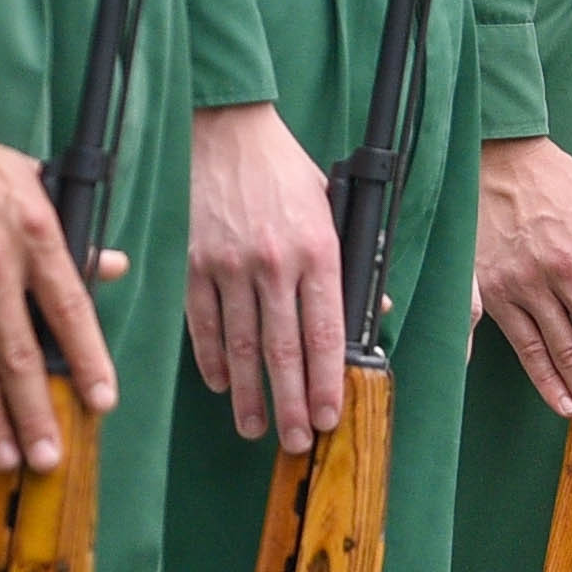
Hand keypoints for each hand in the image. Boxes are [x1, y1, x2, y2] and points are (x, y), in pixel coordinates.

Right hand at [0, 135, 117, 471]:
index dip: (88, 361)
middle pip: (20, 354)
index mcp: (36, 234)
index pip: (71, 311)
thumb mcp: (35, 185)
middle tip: (49, 458)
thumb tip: (112, 267)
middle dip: (36, 414)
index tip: (101, 402)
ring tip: (8, 458)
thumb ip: (72, 235)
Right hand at [185, 102, 341, 442]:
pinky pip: (204, 324)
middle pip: (284, 350)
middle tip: (299, 441)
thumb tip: (376, 310)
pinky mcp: (194, 264)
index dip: (328, 380)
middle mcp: (274, 262)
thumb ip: (353, 260)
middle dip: (292, 403)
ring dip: (250, 395)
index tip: (332, 416)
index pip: (326, 331)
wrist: (226, 130)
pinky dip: (212, 360)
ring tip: (256, 428)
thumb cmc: (283, 169)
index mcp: (317, 249)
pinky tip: (221, 385)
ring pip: (242, 347)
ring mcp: (229, 266)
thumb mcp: (331, 205)